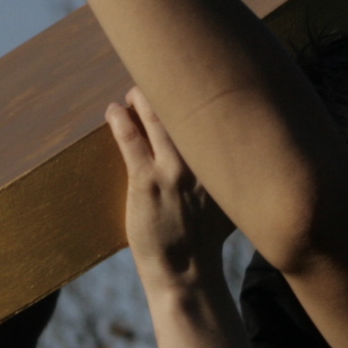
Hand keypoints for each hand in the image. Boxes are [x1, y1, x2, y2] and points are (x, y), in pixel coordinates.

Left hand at [111, 87, 233, 295]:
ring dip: (145, 100)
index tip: (201, 80)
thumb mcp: (229, 208)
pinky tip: (113, 110)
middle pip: (189, 113)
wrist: (186, 274)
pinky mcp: (146, 182)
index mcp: (225, 170)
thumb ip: (230, 183)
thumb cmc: (203, 242)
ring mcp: (174, 172)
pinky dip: (121, 121)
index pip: (220, 122)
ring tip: (136, 90)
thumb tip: (234, 166)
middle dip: (176, 89)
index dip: (209, 99)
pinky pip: (130, 140)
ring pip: (159, 121)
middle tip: (165, 73)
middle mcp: (203, 166)